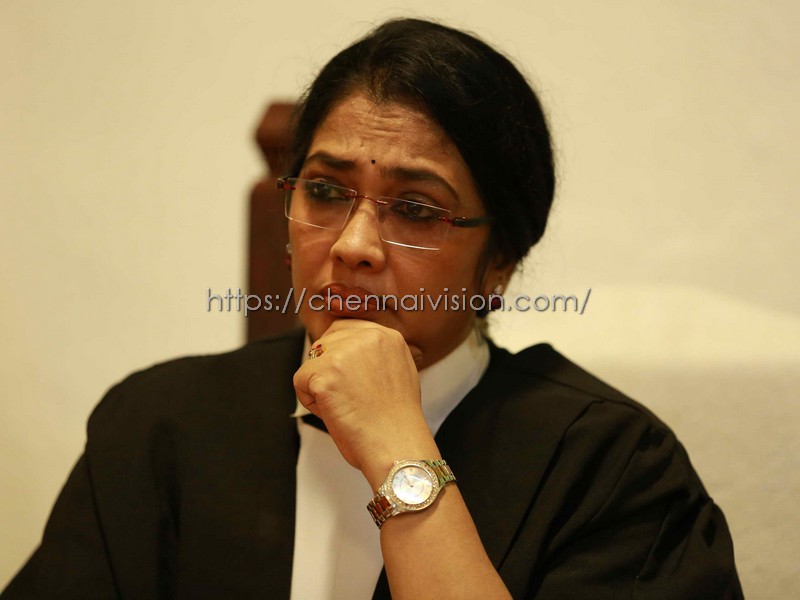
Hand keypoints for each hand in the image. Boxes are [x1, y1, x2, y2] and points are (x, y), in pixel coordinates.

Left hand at [293, 320, 439, 486]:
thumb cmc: (396, 421)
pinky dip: (311, 402)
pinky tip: (335, 413)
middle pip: (325, 343)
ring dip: (320, 386)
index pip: (345, 328)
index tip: (348, 379)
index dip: (338, 355)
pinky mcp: (324, 374)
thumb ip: (376, 354)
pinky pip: (301, 382)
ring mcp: (344, 353)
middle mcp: (367, 337)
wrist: (397, 446)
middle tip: (349, 397)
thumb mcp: (398, 371)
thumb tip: (348, 351)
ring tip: (345, 406)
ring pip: (312, 363)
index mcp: (387, 335)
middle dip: (327, 370)